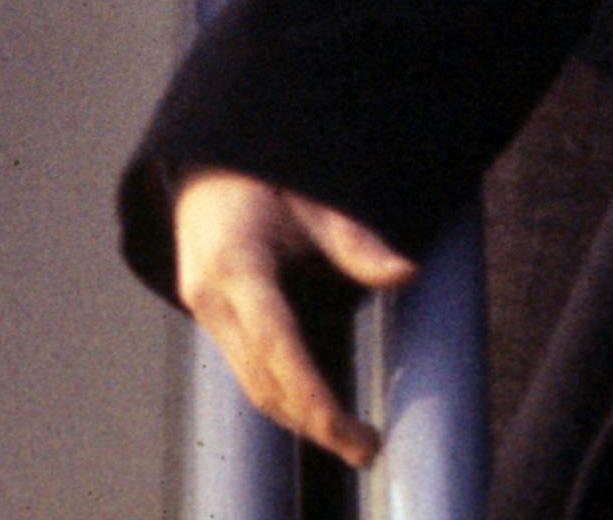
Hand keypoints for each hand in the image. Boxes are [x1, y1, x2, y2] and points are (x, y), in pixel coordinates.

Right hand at [173, 170, 412, 469]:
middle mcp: (212, 298)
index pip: (276, 345)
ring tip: (354, 442)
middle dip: (314, 421)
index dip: (311, 394)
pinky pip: (249, 372)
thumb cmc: (266, 173)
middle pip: (263, 380)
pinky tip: (319, 414)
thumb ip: (355, 241)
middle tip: (368, 448)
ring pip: (253, 385)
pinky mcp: (213, 321)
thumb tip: (406, 274)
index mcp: (236, 265)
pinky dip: (284, 397)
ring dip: (300, 419)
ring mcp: (206, 313)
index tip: (344, 428)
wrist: (206, 165)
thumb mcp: (312, 198)